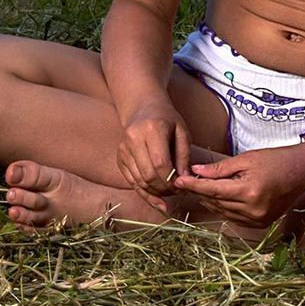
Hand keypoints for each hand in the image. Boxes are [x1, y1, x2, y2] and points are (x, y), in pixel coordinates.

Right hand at [114, 94, 191, 213]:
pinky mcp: (120, 157)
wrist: (143, 108)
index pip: (161, 163)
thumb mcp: (182, 133)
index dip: (172, 180)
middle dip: (164, 189)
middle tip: (176, 192)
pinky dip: (144, 192)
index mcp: (152, 129)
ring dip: (155, 193)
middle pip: (148, 175)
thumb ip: (184, 157)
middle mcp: (134, 138)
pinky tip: (156, 198)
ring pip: (139, 181)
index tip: (182, 186)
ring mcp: (124, 148)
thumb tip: (184, 180)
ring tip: (168, 193)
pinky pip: (131, 181)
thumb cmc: (167, 120)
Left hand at [173, 148, 304, 231]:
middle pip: (216, 203)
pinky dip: (223, 208)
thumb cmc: (275, 160)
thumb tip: (196, 171)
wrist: (301, 172)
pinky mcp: (261, 224)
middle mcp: (253, 210)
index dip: (194, 185)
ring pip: (223, 212)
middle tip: (184, 182)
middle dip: (199, 192)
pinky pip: (234, 217)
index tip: (178, 180)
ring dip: (209, 201)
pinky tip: (216, 198)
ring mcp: (258, 219)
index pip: (213, 190)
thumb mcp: (245, 159)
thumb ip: (219, 169)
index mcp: (249, 192)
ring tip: (198, 189)